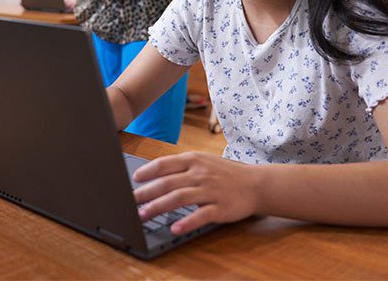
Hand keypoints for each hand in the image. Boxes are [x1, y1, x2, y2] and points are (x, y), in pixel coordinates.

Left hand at [132, 151, 258, 235]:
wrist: (256, 183)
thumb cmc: (225, 173)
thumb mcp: (203, 162)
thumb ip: (181, 167)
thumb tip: (154, 174)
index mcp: (194, 160)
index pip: (165, 164)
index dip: (148, 172)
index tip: (134, 179)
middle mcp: (200, 173)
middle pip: (168, 183)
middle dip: (146, 192)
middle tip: (131, 201)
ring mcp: (210, 190)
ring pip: (179, 197)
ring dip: (159, 207)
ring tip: (144, 215)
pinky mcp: (220, 207)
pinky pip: (201, 215)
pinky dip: (187, 222)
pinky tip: (175, 228)